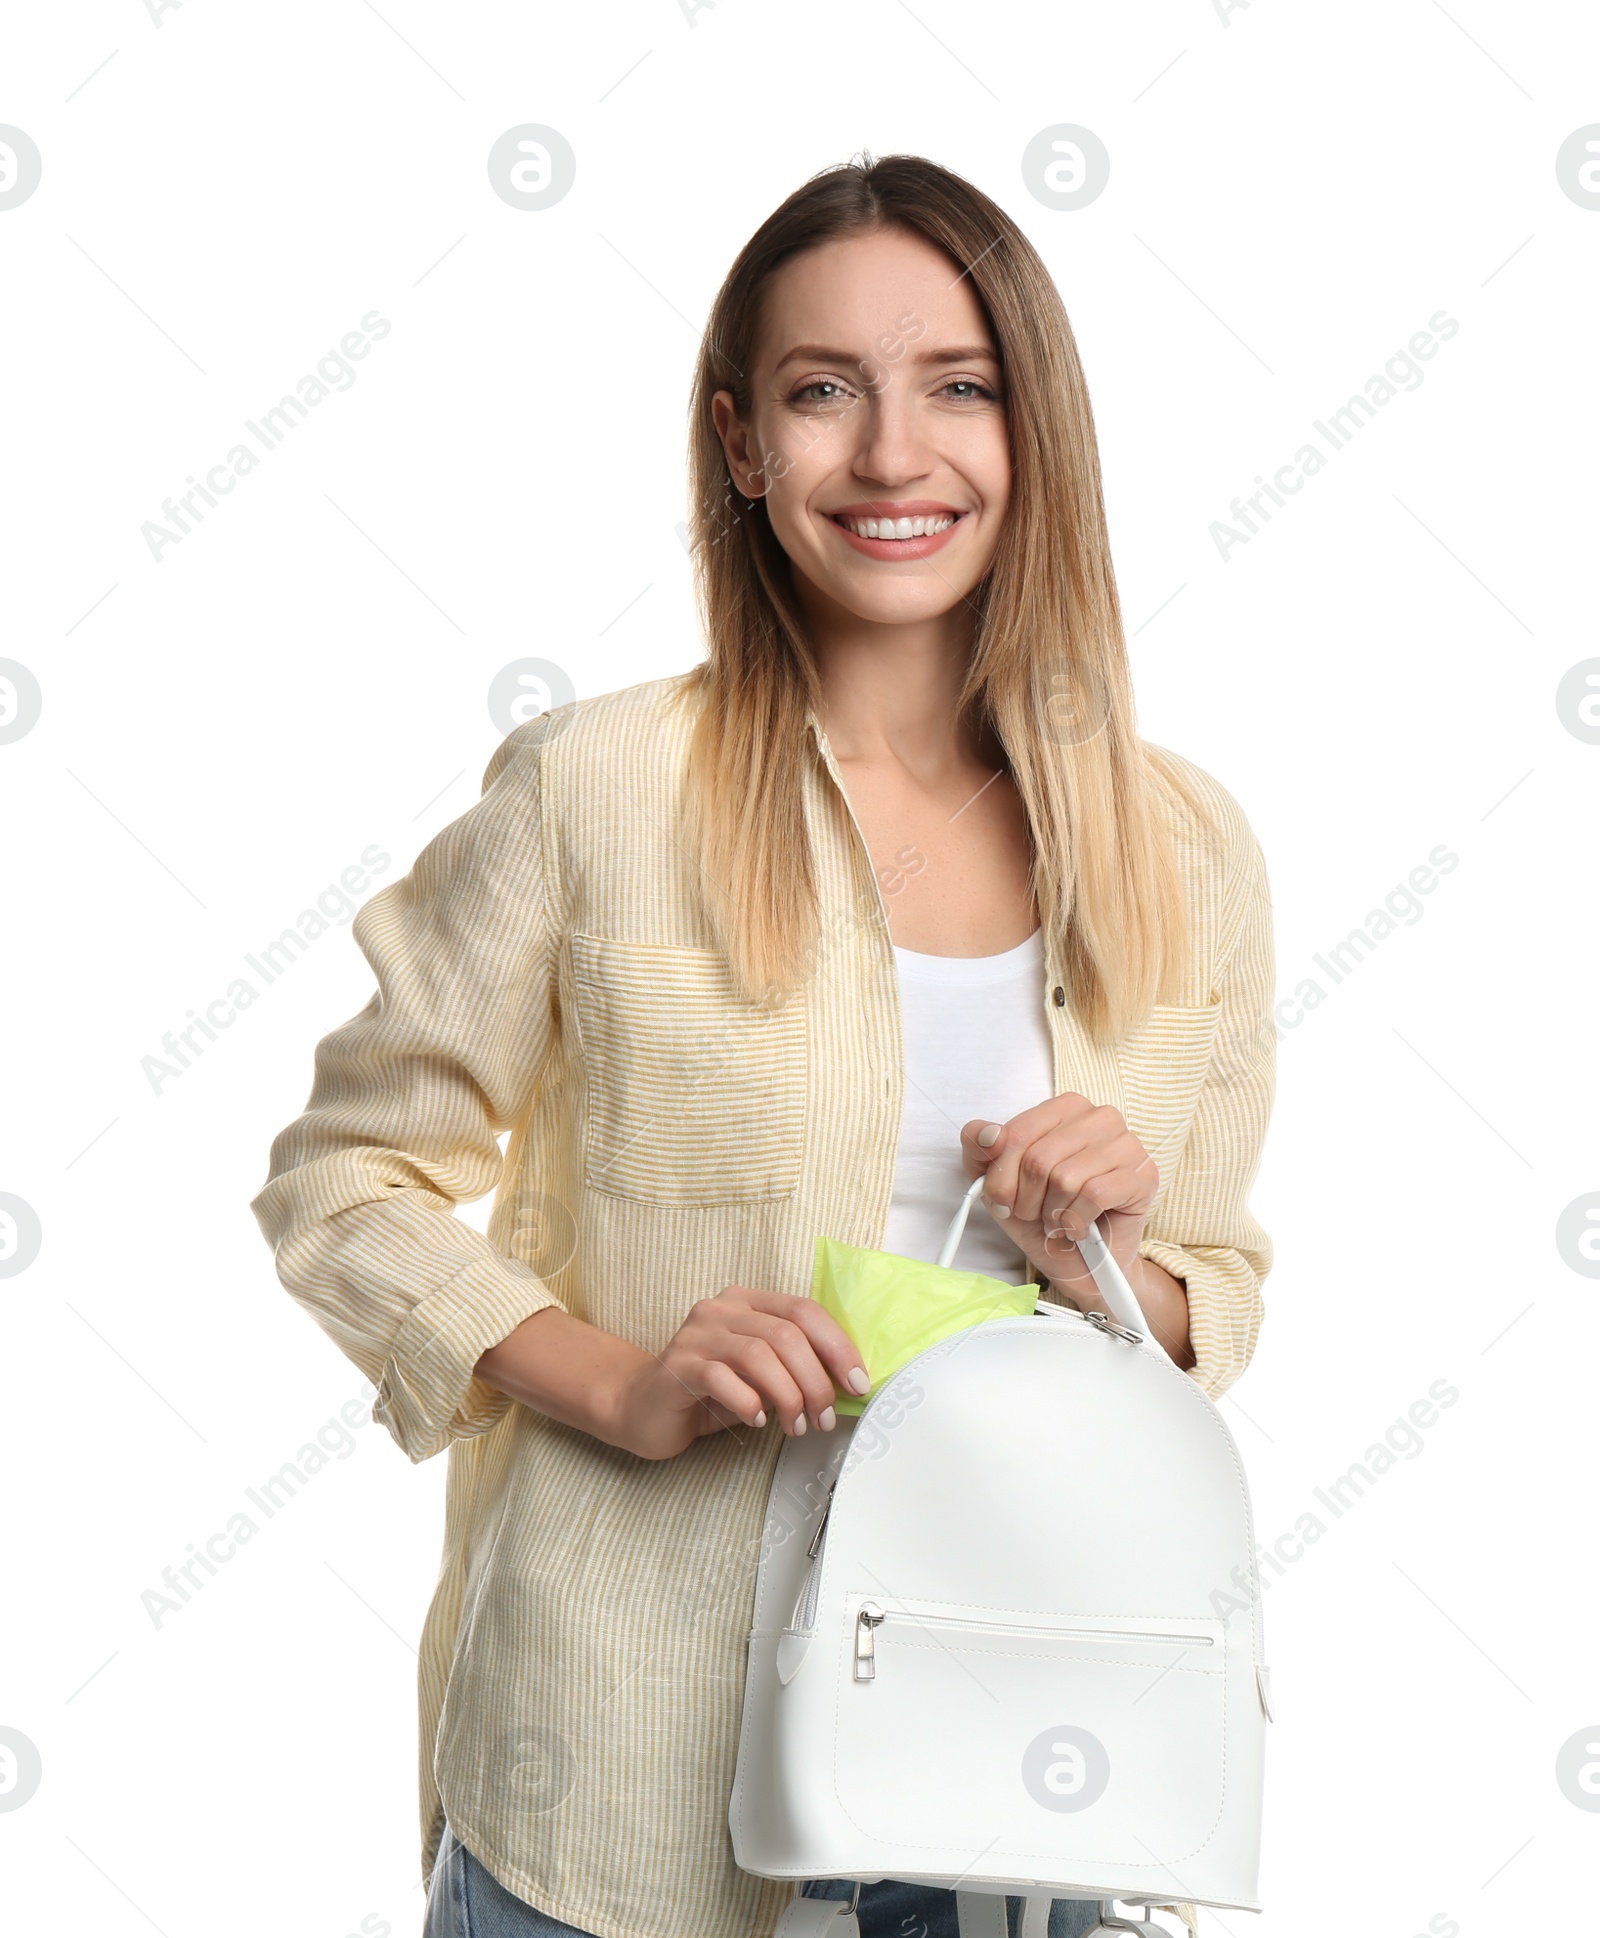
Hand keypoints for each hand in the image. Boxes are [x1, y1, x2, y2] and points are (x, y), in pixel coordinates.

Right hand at [614, 1285, 870, 1460]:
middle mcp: (721, 1309)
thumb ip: (792, 1365)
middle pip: (786, 1334)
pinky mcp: (677, 1366)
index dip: (837, 1346)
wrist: (643, 1407)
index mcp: (747, 1301)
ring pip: (760, 1355)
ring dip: (789, 1396)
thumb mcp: (758, 1373)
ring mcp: (696, 1335)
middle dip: (816, 1381)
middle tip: (825, 1418)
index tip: (858, 1384)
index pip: (804, 1310)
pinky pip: (722, 1379)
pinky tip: (758, 1420)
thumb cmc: (709, 1392)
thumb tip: (845, 1385)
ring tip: (796, 1426)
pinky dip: (749, 1402)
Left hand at [959, 1093, 1159, 1312]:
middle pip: (1039, 1158)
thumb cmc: (1043, 1217)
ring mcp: (1127, 1144)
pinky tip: (1080, 1227)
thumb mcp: (998, 1182)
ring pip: (1066, 1178)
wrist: (1081, 1265)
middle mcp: (1099, 1117)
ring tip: (1059, 1220)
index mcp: (1064, 1107)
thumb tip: (989, 1133)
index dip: (1001, 1177)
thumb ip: (980, 1149)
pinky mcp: (1143, 1176)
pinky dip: (1076, 1221)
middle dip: (1027, 1200)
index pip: (1016, 1134)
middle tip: (1036, 1215)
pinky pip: (1093, 1195)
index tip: (1003, 1201)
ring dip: (1053, 1213)